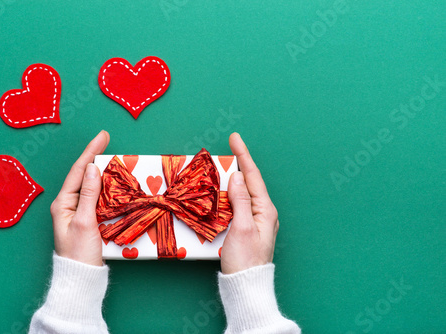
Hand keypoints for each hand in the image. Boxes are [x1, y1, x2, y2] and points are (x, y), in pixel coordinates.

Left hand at [50, 130, 109, 266]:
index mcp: (63, 203)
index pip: (78, 170)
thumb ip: (90, 194)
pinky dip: (107, 187)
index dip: (91, 151)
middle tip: (108, 141)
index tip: (103, 136)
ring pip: (92, 185)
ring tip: (113, 157)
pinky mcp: (88, 219)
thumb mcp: (86, 222)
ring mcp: (78, 212)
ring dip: (102, 171)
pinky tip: (114, 182)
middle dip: (95, 157)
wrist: (81, 278)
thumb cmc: (80, 253)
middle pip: (84, 175)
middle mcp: (69, 205)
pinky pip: (97, 197)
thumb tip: (93, 168)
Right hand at [220, 133, 279, 274]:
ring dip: (232, 177)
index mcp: (265, 209)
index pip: (252, 176)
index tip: (235, 138)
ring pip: (242, 192)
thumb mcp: (241, 227)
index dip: (243, 155)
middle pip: (248, 181)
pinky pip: (237, 203)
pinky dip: (228, 193)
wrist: (245, 285)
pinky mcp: (246, 227)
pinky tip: (221, 190)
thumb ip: (240, 200)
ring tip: (221, 165)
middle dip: (238, 163)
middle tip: (227, 148)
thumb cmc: (244, 260)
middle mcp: (263, 212)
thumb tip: (235, 177)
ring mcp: (255, 220)